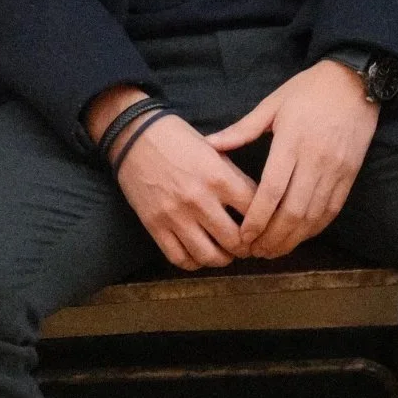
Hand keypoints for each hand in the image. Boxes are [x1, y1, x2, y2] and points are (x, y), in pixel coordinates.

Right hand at [110, 109, 256, 270]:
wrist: (133, 135)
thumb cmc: (176, 137)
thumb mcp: (213, 149)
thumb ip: (233, 176)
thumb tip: (256, 201)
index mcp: (218, 177)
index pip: (254, 210)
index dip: (264, 221)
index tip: (264, 225)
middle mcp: (199, 200)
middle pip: (235, 241)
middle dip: (246, 247)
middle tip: (247, 245)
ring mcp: (175, 216)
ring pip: (209, 256)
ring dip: (222, 259)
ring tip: (225, 253)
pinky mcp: (154, 226)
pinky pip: (179, 258)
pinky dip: (194, 263)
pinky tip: (199, 254)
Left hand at [207, 59, 376, 258]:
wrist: (354, 81)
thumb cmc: (308, 90)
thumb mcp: (272, 103)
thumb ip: (242, 129)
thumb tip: (209, 144)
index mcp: (292, 141)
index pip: (273, 190)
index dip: (257, 218)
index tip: (244, 236)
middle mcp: (315, 160)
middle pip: (293, 210)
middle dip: (273, 237)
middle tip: (256, 252)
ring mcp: (336, 170)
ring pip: (314, 215)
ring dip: (293, 238)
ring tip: (273, 251)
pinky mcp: (350, 175)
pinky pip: (332, 210)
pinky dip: (315, 228)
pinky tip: (299, 237)